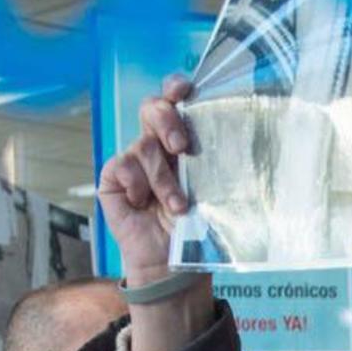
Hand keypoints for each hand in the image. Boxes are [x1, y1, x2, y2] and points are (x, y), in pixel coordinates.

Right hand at [98, 74, 195, 285]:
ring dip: (162, 179)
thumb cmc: (197, 227)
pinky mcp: (113, 179)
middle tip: (182, 147)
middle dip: (167, 121)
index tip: (185, 89)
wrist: (173, 263)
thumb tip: (238, 135)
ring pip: (143, 146)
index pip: (175, 101)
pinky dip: (136, 184)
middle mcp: (156, 145)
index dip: (176, 87)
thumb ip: (214, 161)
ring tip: (177, 206)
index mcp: (182, 141)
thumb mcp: (212, 190)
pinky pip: (121, 165)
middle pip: (153, 108)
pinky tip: (142, 202)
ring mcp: (133, 161)